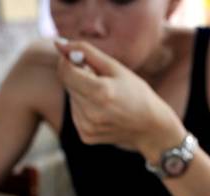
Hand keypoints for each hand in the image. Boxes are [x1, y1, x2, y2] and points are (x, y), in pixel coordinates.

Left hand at [55, 40, 185, 159]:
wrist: (150, 127)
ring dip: (82, 93)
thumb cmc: (136, 93)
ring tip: (105, 98)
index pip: (66, 71)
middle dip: (78, 77)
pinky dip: (85, 108)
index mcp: (100, 92)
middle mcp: (91, 113)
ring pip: (72, 99)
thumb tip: (59, 45)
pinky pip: (76, 114)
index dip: (68, 60)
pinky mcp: (86, 136)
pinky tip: (102, 111)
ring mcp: (87, 127)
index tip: (77, 57)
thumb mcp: (115, 67)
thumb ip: (86, 53)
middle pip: (68, 85)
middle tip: (100, 80)